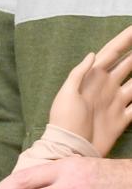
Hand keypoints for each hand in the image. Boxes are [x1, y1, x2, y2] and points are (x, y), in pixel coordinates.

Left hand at [47, 25, 131, 153]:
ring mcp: (116, 102)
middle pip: (129, 64)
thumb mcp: (66, 94)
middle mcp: (107, 87)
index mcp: (92, 78)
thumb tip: (91, 54)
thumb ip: (79, 73)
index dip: (124, 40)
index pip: (112, 53)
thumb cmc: (64, 120)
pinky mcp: (122, 119)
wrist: (70, 148)